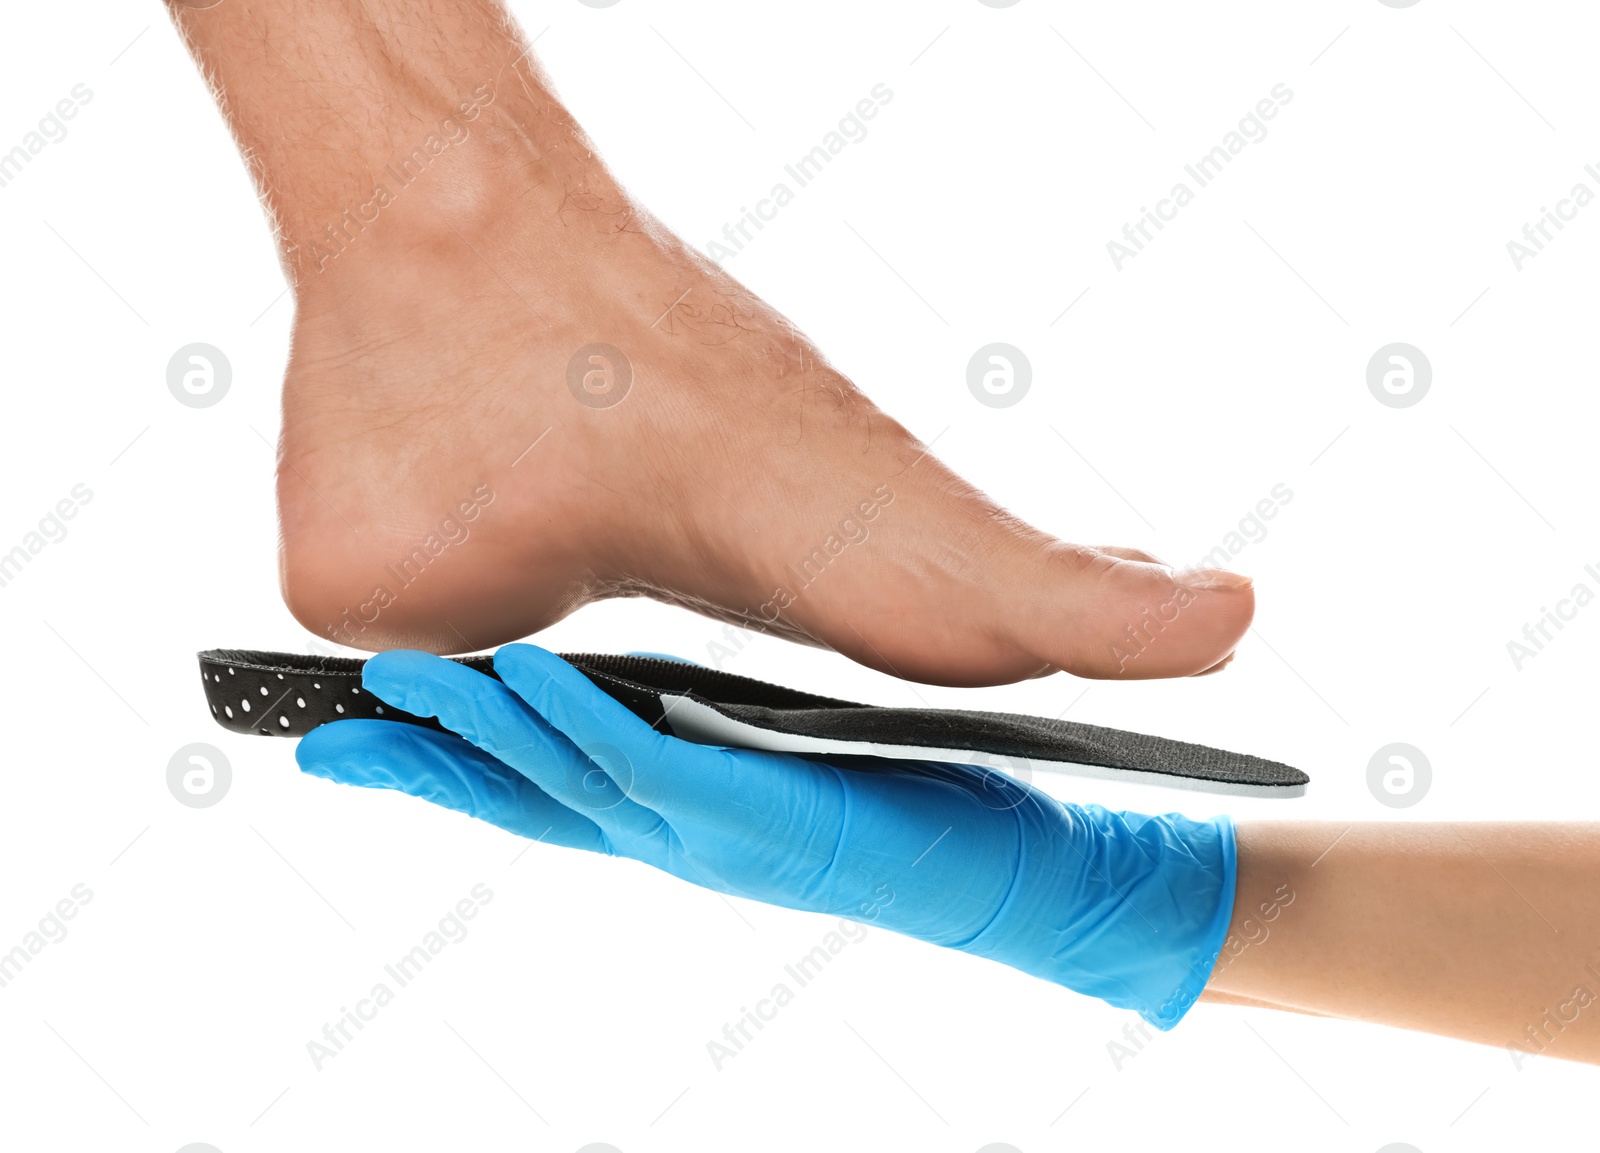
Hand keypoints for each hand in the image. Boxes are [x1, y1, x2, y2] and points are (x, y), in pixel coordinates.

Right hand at [296, 644, 1236, 1026]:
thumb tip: (653, 683)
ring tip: (393, 688)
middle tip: (325, 729)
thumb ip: (709, 729)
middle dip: (423, 766)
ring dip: (475, 738)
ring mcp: (713, 835)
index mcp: (676, 818)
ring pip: (569, 782)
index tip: (358, 731)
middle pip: (525, 799)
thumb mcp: (781, 760)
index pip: (537, 792)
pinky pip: (655, 761)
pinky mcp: (765, 816)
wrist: (1018, 876)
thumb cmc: (904, 809)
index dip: (443, 769)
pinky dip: (582, 722)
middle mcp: (677, 838)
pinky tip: (526, 670)